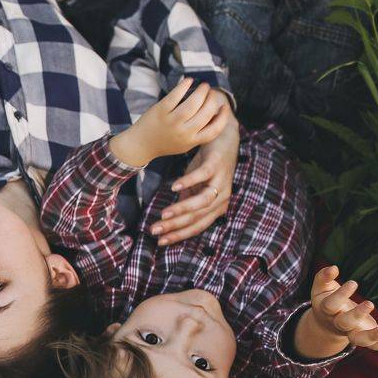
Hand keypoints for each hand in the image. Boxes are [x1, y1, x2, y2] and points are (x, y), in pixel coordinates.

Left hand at [112, 78, 231, 168]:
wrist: (139, 145)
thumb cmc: (165, 142)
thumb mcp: (184, 143)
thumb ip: (199, 133)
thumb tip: (216, 114)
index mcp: (191, 141)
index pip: (215, 129)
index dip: (223, 117)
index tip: (225, 107)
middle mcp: (183, 132)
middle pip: (206, 113)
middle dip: (212, 100)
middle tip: (211, 92)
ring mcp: (171, 121)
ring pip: (193, 103)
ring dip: (201, 91)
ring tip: (204, 86)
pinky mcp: (160, 112)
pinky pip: (175, 96)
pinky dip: (184, 86)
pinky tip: (189, 80)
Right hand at [150, 113, 239, 245]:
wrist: (222, 135)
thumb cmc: (207, 163)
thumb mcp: (194, 186)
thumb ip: (186, 201)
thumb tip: (170, 219)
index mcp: (217, 205)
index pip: (197, 226)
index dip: (179, 235)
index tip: (160, 241)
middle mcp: (222, 196)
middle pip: (197, 216)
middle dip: (175, 225)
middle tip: (154, 230)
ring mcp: (221, 180)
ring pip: (202, 201)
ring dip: (182, 208)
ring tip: (163, 213)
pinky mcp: (217, 164)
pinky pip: (203, 176)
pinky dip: (188, 182)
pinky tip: (173, 187)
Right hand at [295, 266, 377, 358]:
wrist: (327, 323)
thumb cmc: (326, 300)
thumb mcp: (321, 288)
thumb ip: (324, 277)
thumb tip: (333, 268)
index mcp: (327, 310)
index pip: (331, 304)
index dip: (341, 294)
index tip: (353, 283)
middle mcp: (339, 323)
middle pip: (345, 322)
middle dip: (357, 314)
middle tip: (370, 304)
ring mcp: (352, 332)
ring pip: (359, 339)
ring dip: (371, 336)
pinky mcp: (364, 337)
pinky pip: (375, 346)